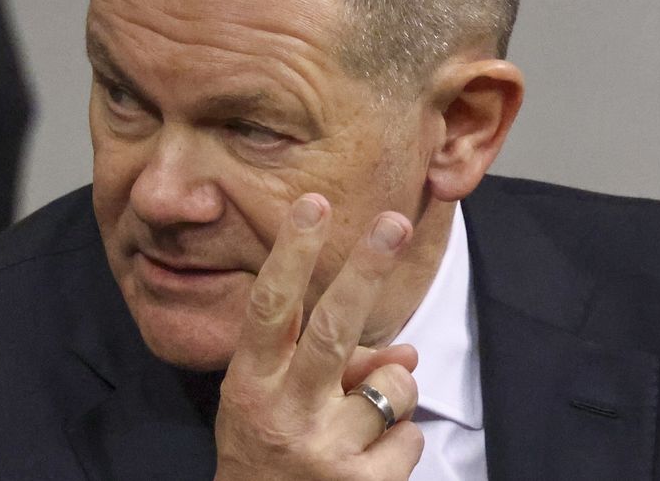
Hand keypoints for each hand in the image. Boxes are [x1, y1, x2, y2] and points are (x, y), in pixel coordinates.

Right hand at [214, 194, 424, 479]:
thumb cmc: (266, 456)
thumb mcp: (273, 405)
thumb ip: (326, 365)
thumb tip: (406, 350)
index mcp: (250, 385)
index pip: (270, 307)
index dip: (292, 254)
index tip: (312, 204)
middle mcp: (282, 413)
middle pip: (335, 329)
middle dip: (367, 269)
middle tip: (394, 223)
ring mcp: (322, 451)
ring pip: (392, 384)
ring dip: (392, 392)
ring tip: (359, 423)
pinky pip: (410, 435)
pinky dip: (399, 443)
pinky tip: (367, 463)